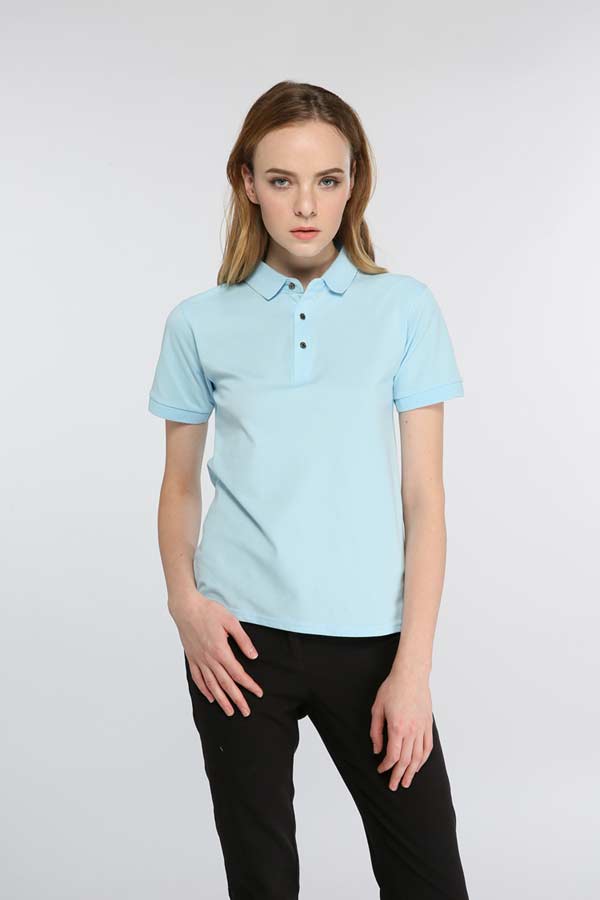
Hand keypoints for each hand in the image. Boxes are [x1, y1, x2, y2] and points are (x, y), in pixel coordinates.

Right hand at [169, 590, 263, 716]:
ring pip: (211, 685)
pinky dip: (205, 690)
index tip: (258, 693)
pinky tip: (211, 698)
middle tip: (246, 712)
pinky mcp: (192, 658)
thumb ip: (243, 640)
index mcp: (221, 650)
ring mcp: (199, 660)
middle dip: (237, 699)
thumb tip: (253, 656)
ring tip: (230, 712)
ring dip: (222, 700)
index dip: (249, 685)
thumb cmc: (209, 611)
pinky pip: (198, 678)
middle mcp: (209, 659)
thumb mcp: (231, 621)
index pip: (238, 673)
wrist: (186, 608)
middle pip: (225, 684)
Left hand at [370, 669, 432, 789]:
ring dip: (412, 771)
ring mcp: (422, 728)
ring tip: (407, 781)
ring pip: (419, 756)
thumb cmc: (392, 688)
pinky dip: (423, 759)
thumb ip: (376, 732)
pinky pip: (428, 746)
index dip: (386, 766)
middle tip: (394, 786)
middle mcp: (412, 731)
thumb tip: (377, 750)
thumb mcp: (377, 709)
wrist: (411, 675)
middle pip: (406, 760)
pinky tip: (418, 765)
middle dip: (399, 775)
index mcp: (397, 728)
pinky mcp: (428, 724)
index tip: (381, 770)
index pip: (393, 755)